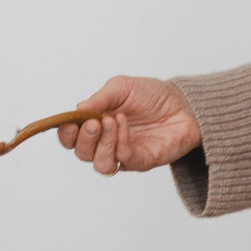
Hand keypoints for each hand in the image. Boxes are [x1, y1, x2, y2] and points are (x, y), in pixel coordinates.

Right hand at [57, 76, 202, 174]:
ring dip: (102, 143)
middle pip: (82, 154)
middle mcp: (105, 145)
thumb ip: (100, 97)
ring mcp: (122, 155)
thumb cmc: (153, 96)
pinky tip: (124, 123)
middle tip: (93, 122)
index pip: (72, 139)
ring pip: (99, 163)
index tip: (69, 122)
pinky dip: (120, 141)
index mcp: (96, 127)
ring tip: (110, 121)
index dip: (66, 134)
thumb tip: (78, 108)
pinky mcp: (139, 162)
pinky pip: (122, 159)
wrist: (184, 104)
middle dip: (83, 139)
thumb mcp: (123, 87)